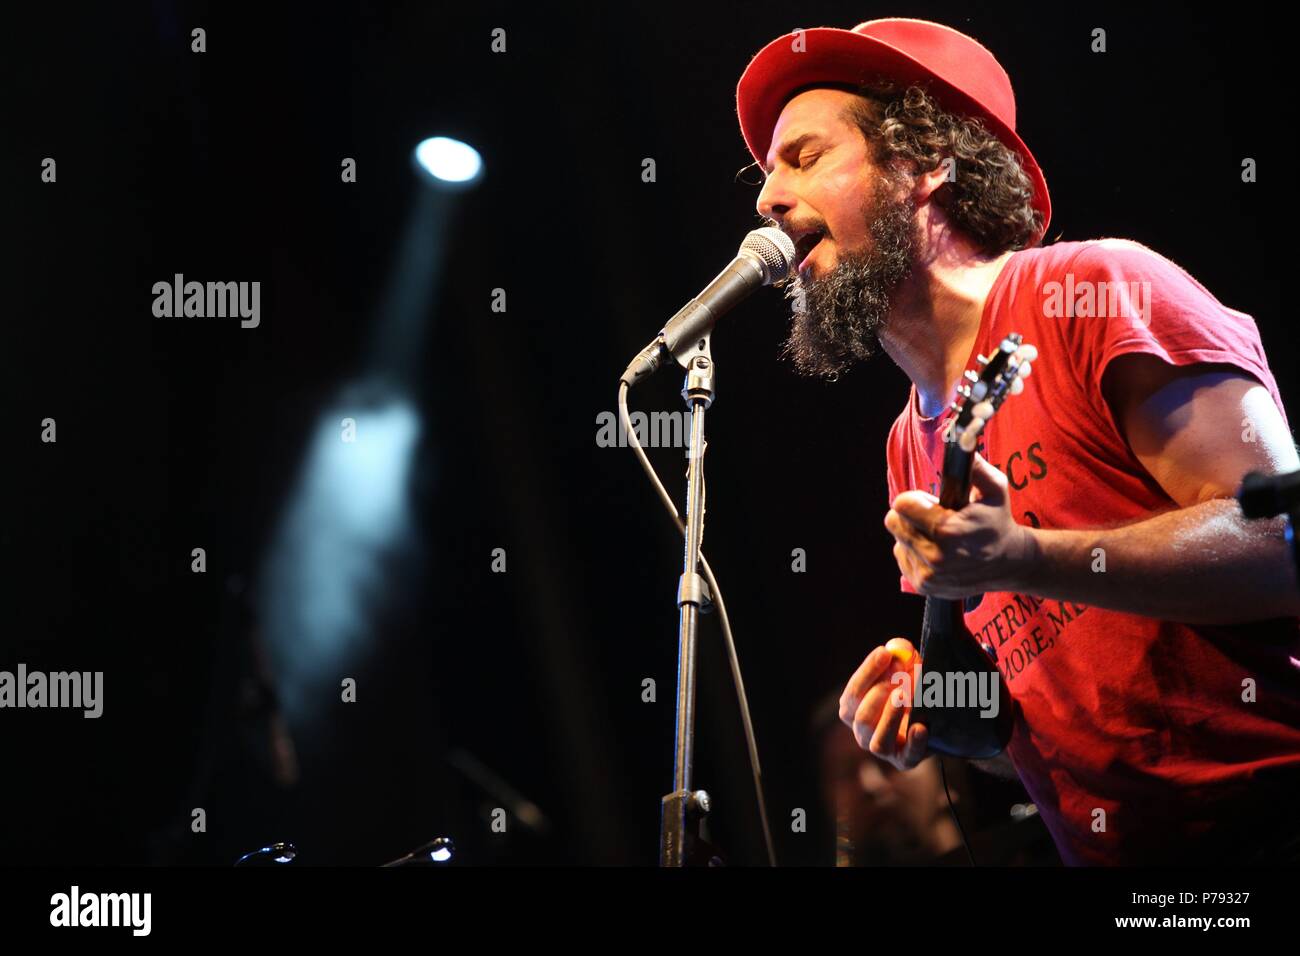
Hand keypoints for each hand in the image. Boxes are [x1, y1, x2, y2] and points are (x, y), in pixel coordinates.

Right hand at [839, 638, 927, 770]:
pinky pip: (907, 757)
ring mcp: (882, 749)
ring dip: (890, 717)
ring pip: (878, 740)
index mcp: (852, 709)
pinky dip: (914, 743)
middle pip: (861, 717)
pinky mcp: (905, 761)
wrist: (931, 716)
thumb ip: (901, 655)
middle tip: (899, 674)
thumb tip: (898, 648)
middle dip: (879, 692)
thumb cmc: (909, 689)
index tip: (885, 653)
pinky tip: (921, 727)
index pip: (853, 693)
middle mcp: (861, 731)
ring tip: (904, 696)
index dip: (868, 672)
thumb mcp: (906, 668)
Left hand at [885, 453, 1038, 597]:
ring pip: (898, 540)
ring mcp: (929, 574)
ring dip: (912, 534)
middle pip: (893, 522)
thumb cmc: (998, 522)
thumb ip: (975, 467)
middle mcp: (935, 556)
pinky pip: (902, 558)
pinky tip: (937, 550)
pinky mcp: (924, 585)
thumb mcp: (995, 489)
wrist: (1008, 563)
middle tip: (934, 517)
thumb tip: (962, 442)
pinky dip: (914, 551)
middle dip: (911, 515)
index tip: (930, 501)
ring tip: (939, 535)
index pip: (901, 505)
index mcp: (947, 530)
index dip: (915, 499)